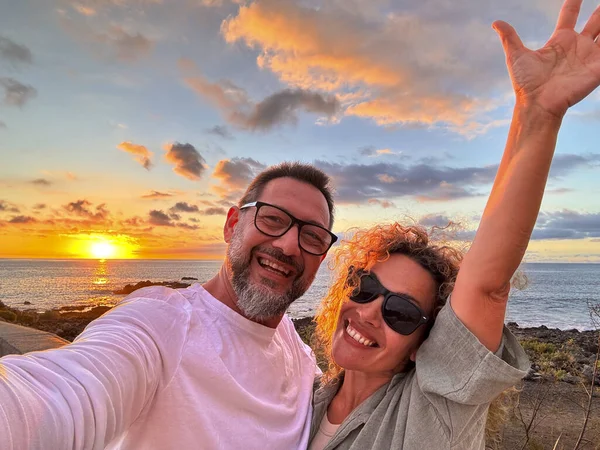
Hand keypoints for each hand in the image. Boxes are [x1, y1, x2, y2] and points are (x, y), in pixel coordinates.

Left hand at [494, 0, 599, 117]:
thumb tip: (496, 22)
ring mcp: (589, 56)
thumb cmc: (526, 83)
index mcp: (560, 40)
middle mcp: (576, 46)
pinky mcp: (598, 68)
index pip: (570, 15)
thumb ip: (509, 37)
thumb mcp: (516, 56)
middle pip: (595, 22)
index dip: (575, 2)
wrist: (538, 103)